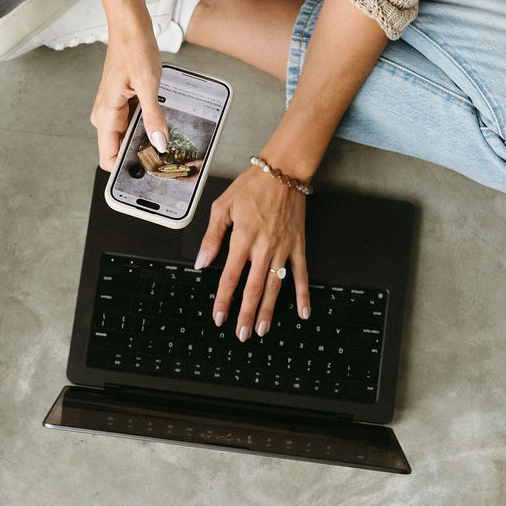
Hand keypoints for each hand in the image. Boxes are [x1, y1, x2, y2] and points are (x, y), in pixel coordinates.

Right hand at [90, 21, 168, 170]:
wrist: (129, 25)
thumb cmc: (132, 47)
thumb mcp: (148, 84)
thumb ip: (153, 118)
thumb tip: (160, 144)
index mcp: (105, 116)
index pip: (108, 159)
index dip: (127, 169)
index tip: (148, 172)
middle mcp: (106, 116)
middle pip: (121, 151)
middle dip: (142, 155)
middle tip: (166, 157)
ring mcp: (114, 110)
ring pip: (130, 138)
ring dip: (147, 140)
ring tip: (167, 138)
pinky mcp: (124, 104)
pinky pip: (135, 123)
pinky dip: (149, 125)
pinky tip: (162, 122)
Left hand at [195, 167, 310, 340]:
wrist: (284, 171)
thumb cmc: (253, 186)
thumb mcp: (222, 207)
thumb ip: (211, 237)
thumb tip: (202, 262)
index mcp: (242, 239)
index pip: (230, 277)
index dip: (224, 301)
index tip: (219, 317)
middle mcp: (263, 248)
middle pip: (253, 289)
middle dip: (246, 314)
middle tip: (242, 334)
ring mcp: (283, 249)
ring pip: (275, 287)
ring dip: (268, 311)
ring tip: (262, 329)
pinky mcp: (298, 246)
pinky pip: (302, 275)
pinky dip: (303, 295)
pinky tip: (303, 312)